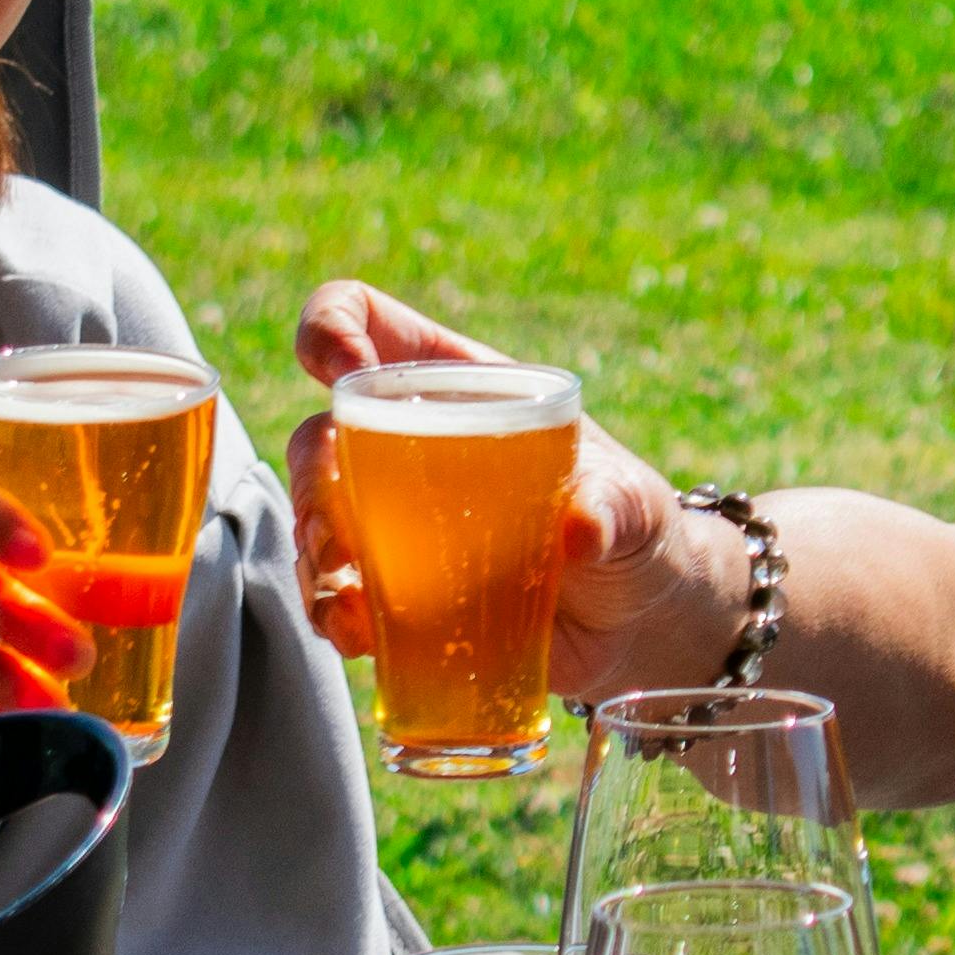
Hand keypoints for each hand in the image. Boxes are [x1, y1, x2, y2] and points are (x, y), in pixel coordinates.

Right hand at [285, 282, 744, 696]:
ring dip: (315, 555)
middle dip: (314, 481)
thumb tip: (581, 530)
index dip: (331, 325)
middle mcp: (412, 446)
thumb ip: (614, 507)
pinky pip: (338, 597)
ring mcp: (398, 524)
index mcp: (460, 385)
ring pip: (319, 520)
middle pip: (321, 436)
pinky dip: (332, 613)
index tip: (340, 368)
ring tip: (348, 601)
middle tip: (341, 535)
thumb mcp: (635, 506)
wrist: (641, 625)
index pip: (366, 321)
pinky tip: (354, 634)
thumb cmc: (635, 530)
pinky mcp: (399, 596)